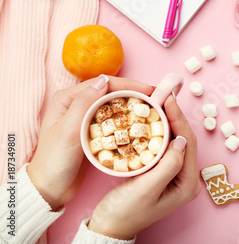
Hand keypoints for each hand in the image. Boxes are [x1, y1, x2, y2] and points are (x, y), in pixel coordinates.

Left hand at [27, 75, 153, 210]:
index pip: (104, 84)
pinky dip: (128, 120)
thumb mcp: (68, 131)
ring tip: (153, 109)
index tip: (150, 90)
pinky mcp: (93, 132)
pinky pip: (114, 120)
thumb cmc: (54, 161)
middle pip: (112, 92)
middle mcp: (77, 104)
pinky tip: (141, 124)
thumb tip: (104, 80)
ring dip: (133, 106)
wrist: (49, 189)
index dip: (129, 85)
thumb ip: (83, 104)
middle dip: (135, 93)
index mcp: (68, 98)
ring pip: (115, 106)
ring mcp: (86, 118)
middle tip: (157, 99)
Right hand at [87, 95, 199, 239]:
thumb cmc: (125, 212)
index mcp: (187, 184)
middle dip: (175, 116)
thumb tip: (182, 140)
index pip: (188, 143)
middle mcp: (185, 178)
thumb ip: (167, 166)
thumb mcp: (146, 189)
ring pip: (175, 140)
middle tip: (164, 95)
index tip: (168, 99)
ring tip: (159, 101)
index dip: (178, 119)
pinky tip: (152, 118)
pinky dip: (159, 130)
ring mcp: (175, 174)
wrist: (108, 227)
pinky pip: (164, 145)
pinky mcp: (163, 171)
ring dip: (168, 121)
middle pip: (184, 139)